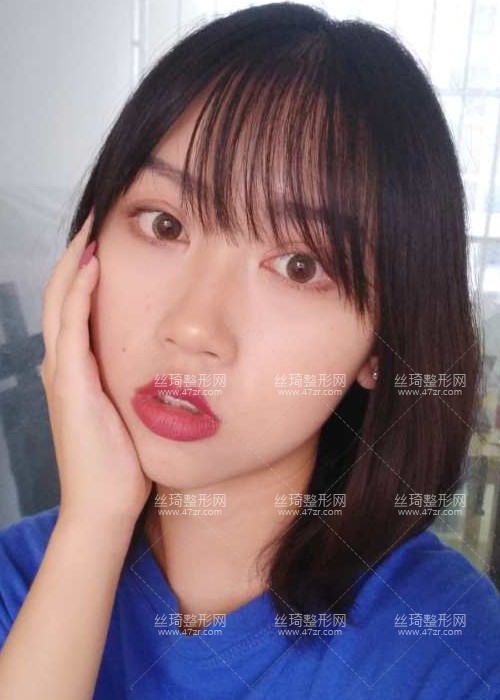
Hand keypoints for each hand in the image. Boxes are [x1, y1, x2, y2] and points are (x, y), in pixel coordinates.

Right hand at [40, 211, 151, 527]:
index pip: (74, 306)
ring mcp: (62, 373)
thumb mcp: (126, 412)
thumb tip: (160, 361)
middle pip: (60, 294)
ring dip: (76, 262)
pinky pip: (72, 327)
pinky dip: (79, 293)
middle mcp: (62, 364)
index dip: (85, 270)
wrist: (104, 505)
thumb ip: (131, 383)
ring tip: (91, 228)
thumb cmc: (119, 463)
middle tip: (94, 218)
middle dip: (77, 253)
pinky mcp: (70, 385)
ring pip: (60, 301)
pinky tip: (93, 267)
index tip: (105, 239)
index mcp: (75, 369)